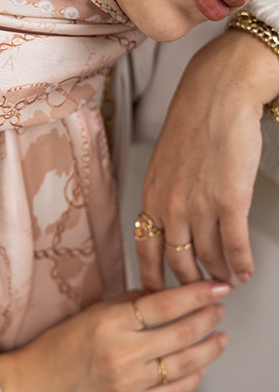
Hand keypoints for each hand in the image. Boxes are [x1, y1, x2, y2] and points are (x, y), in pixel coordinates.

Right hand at [0, 281, 228, 391]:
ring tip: (221, 337)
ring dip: (209, 348)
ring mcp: (129, 384)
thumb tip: (161, 295)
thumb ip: (126, 303)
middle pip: (181, 332)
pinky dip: (193, 378)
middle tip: (220, 307)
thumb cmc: (55, 348)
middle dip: (208, 317)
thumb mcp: (88, 313)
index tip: (216, 286)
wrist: (32, 389)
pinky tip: (200, 367)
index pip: (164, 304)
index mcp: (109, 324)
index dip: (196, 294)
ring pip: (184, 364)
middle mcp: (122, 354)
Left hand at [138, 29, 278, 290]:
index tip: (160, 295)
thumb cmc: (194, 123)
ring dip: (220, 275)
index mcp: (151, 196)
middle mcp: (171, 206)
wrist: (218, 96)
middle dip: (190, 283)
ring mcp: (200, 206)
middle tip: (201, 293)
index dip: (153, 278)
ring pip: (208, 258)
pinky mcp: (230, 201)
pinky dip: (242, 263)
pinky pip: (235, 245)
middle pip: (177, 262)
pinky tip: (246, 271)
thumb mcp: (164, 162)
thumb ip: (165, 194)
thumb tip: (171, 220)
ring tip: (227, 283)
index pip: (146, 251)